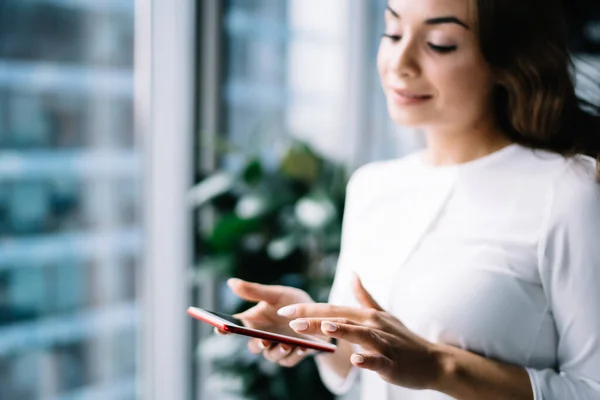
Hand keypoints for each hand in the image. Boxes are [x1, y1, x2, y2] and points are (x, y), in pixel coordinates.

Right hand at [222, 278, 317, 366]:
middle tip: (263, 340)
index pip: (234, 328)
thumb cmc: (293, 303)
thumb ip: (255, 291)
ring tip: (286, 344)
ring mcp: (276, 348)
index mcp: (254, 322)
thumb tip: (231, 282)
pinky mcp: (292, 356)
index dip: (224, 329)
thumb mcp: (276, 294)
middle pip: (253, 346)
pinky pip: (290, 360)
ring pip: (271, 355)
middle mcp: (263, 337)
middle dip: (257, 344)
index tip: (219, 327)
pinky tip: (302, 347)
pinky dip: (295, 355)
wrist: (319, 315)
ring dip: (278, 351)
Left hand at [279, 274, 442, 389]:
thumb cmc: (404, 339)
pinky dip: (368, 359)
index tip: (285, 310)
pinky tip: (357, 359)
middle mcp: (373, 326)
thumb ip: (365, 296)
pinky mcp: (393, 363)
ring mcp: (384, 343)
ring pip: (360, 336)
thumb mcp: (383, 314)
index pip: (332, 309)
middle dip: (314, 319)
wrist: (433, 361)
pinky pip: (379, 361)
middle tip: (289, 320)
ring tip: (324, 328)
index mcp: (366, 316)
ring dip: (343, 331)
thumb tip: (353, 274)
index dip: (308, 309)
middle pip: (340, 320)